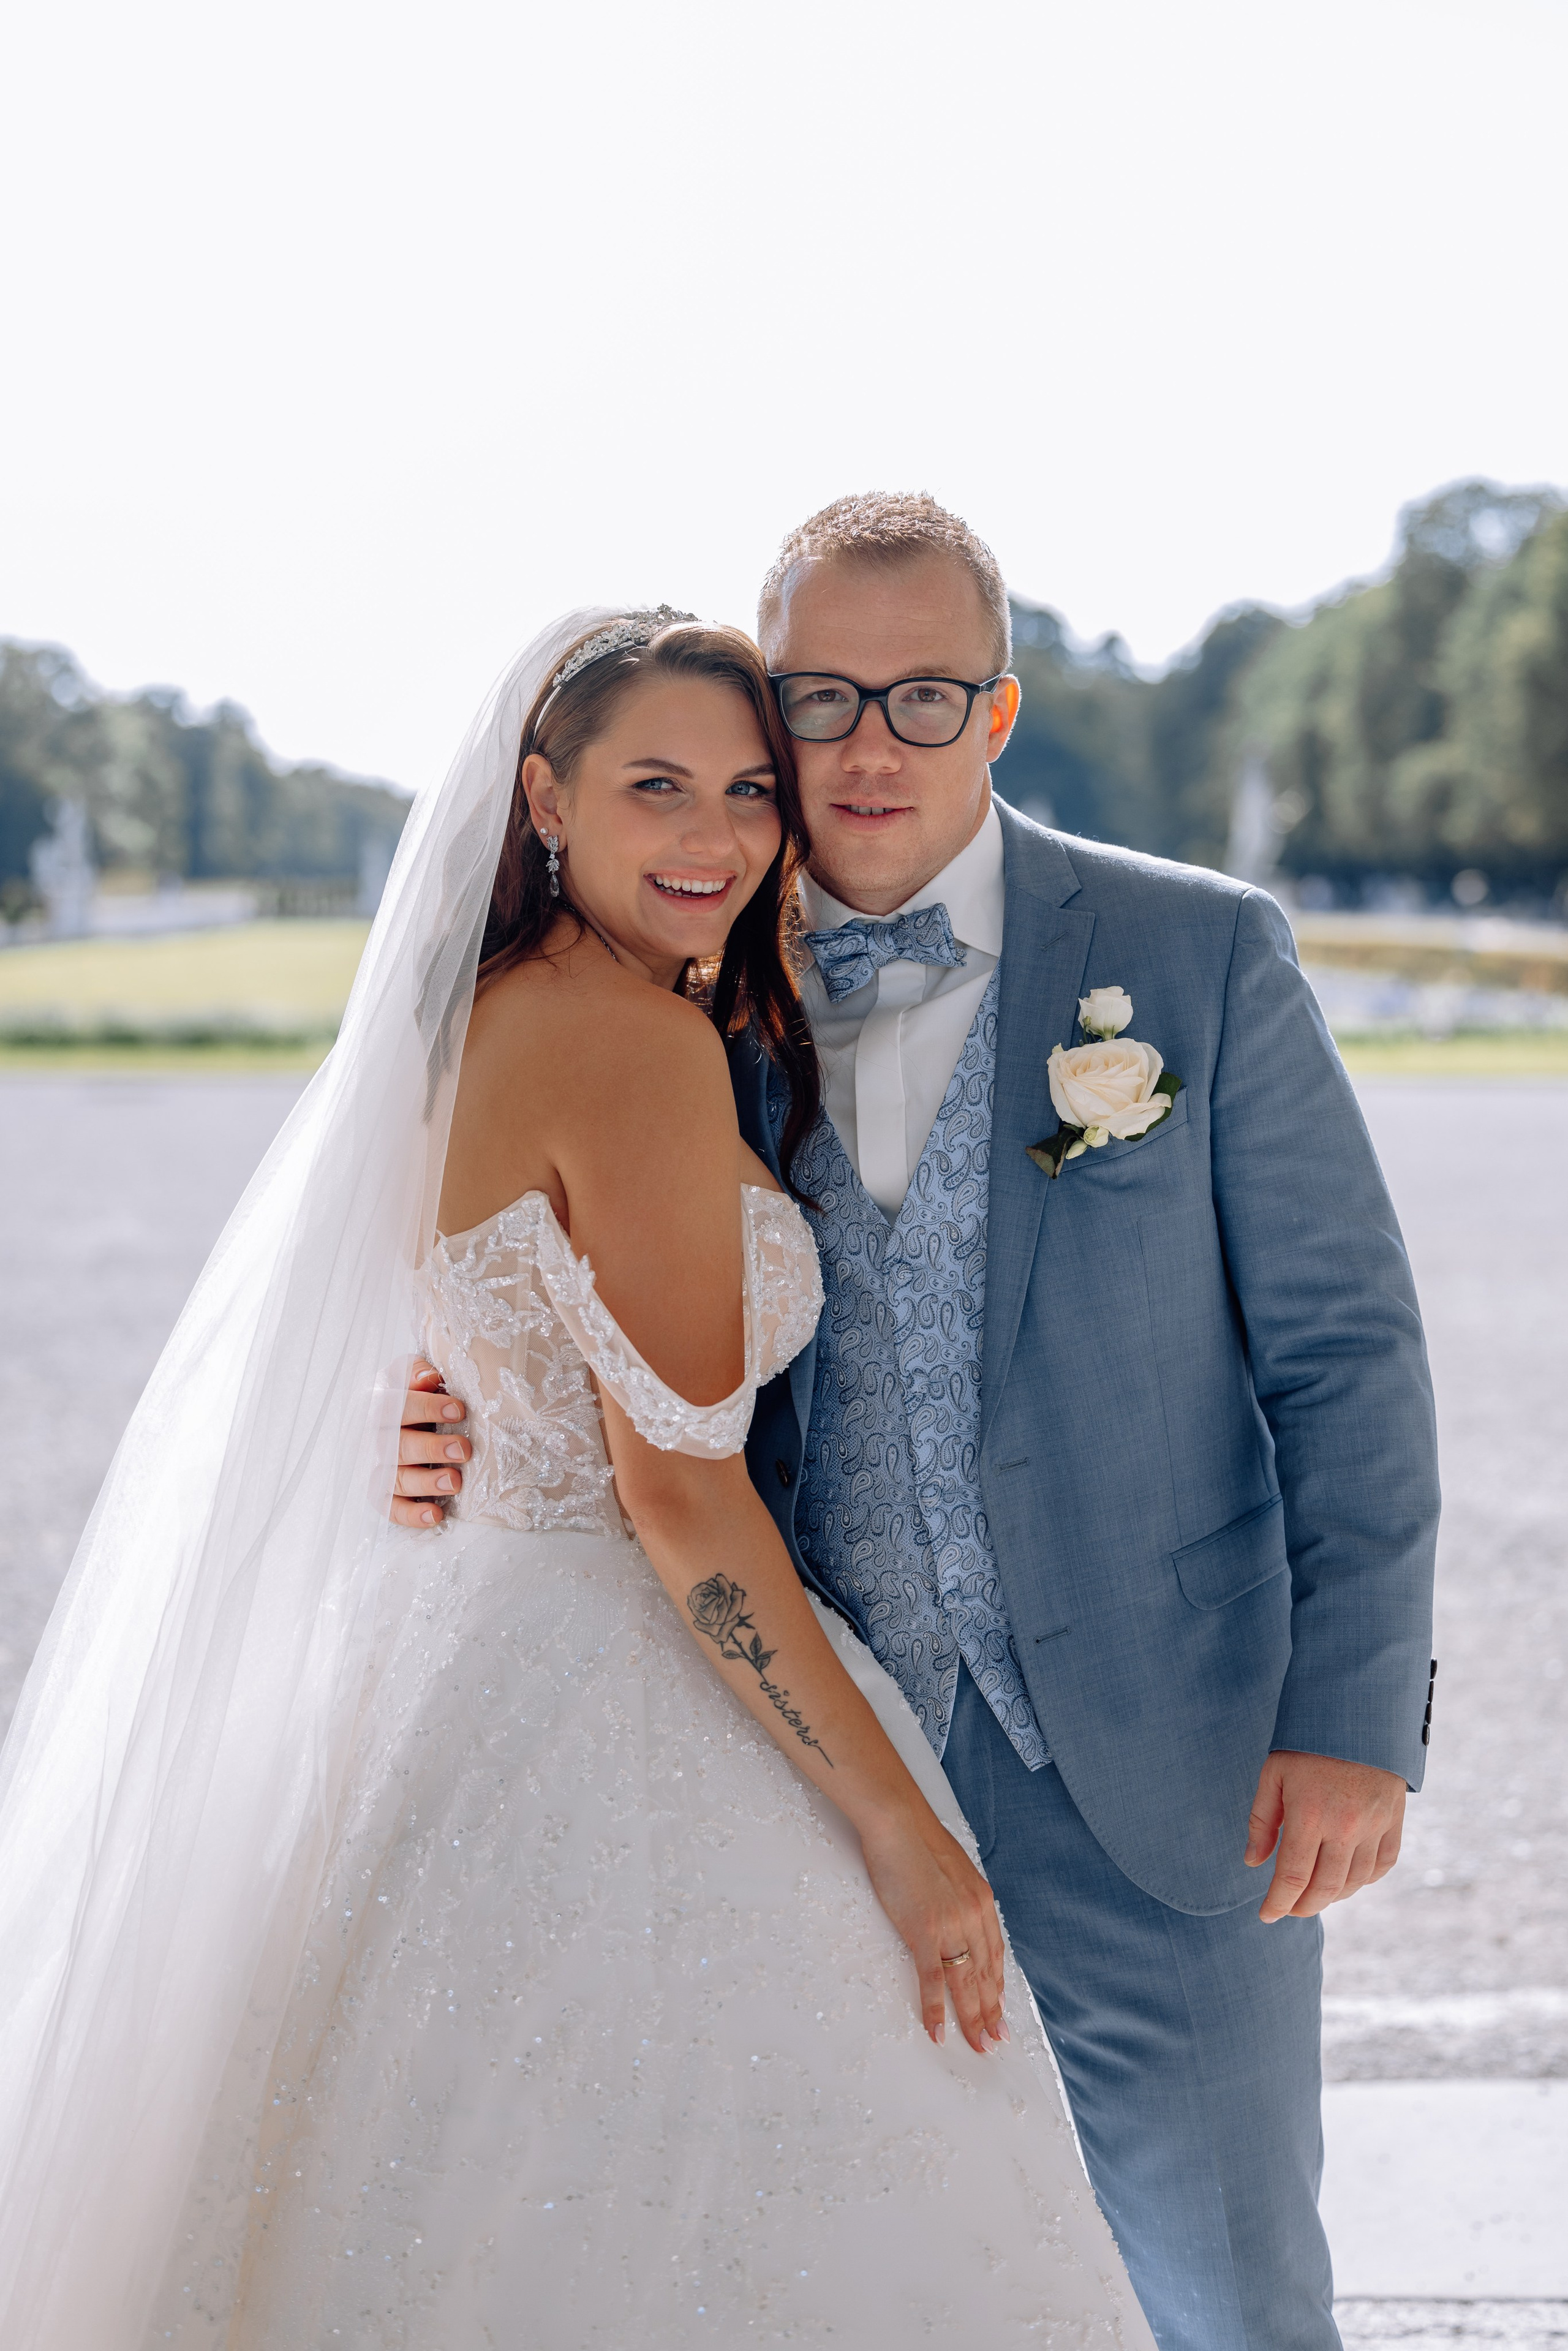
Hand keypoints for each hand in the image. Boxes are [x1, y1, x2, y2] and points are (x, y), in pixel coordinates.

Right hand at [389, 1359, 469, 1526]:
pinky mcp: (383, 1496)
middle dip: (431, 1448)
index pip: (394, 1405)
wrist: (410, 1420)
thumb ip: (419, 1372)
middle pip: (396, 1446)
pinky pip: (391, 1509)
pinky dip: (411, 1515)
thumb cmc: (420, 1394)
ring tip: (455, 1482)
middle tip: (463, 1450)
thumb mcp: (417, 1376)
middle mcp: (375, 1438)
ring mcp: (377, 1468)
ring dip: (425, 1483)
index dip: (426, 1408)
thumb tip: (427, 1378)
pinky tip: (435, 1514)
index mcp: (381, 1403)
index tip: (459, 1410)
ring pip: (395, 1480)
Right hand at [857, 1809, 1008, 2053]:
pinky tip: (937, 2031)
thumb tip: (953, 1911)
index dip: (996, 1984)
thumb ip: (957, 1895)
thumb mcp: (951, 1868)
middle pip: (985, 1974)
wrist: (898, 1822)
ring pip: (966, 1983)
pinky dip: (935, 2009)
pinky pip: (933, 1980)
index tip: (998, 2007)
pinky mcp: (924, 1932)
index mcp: (981, 1901)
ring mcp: (951, 1926)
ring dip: (972, 2019)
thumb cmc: (916, 1840)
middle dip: (991, 2011)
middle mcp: (973, 1917)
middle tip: (996, 2040)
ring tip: (978, 2046)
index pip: (994, 1953)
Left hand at [1245, 1749, 1405, 1921]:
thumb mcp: (1273, 1774)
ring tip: (1314, 1896)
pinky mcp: (1394, 1820)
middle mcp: (1344, 1827)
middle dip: (1303, 1907)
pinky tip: (1348, 1880)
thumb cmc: (1307, 1742)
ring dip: (1332, 1897)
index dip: (1278, 1903)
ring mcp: (1374, 1826)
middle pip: (1324, 1889)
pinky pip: (1382, 1865)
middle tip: (1288, 1909)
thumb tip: (1253, 1862)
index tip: (1266, 1916)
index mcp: (1309, 1815)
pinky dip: (1364, 1880)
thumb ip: (1262, 1821)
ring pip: (1354, 1882)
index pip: (1292, 1878)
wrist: (1358, 1714)